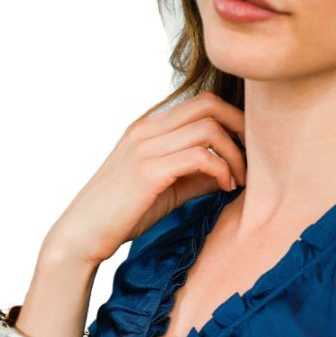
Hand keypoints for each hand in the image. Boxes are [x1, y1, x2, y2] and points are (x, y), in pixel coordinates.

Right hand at [44, 91, 245, 265]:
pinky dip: (221, 168)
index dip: (232, 120)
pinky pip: (200, 155)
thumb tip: (229, 173)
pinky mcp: (149, 170)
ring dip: (234, 154)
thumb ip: (195, 176)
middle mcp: (147, 129)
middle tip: (252, 159)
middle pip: (208, 105)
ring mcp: (146, 146)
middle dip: (240, 128)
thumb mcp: (165, 189)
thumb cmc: (122, 214)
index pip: (200, 103)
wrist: (83, 233)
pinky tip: (226, 187)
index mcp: (148, 127)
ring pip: (209, 128)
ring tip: (239, 180)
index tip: (245, 151)